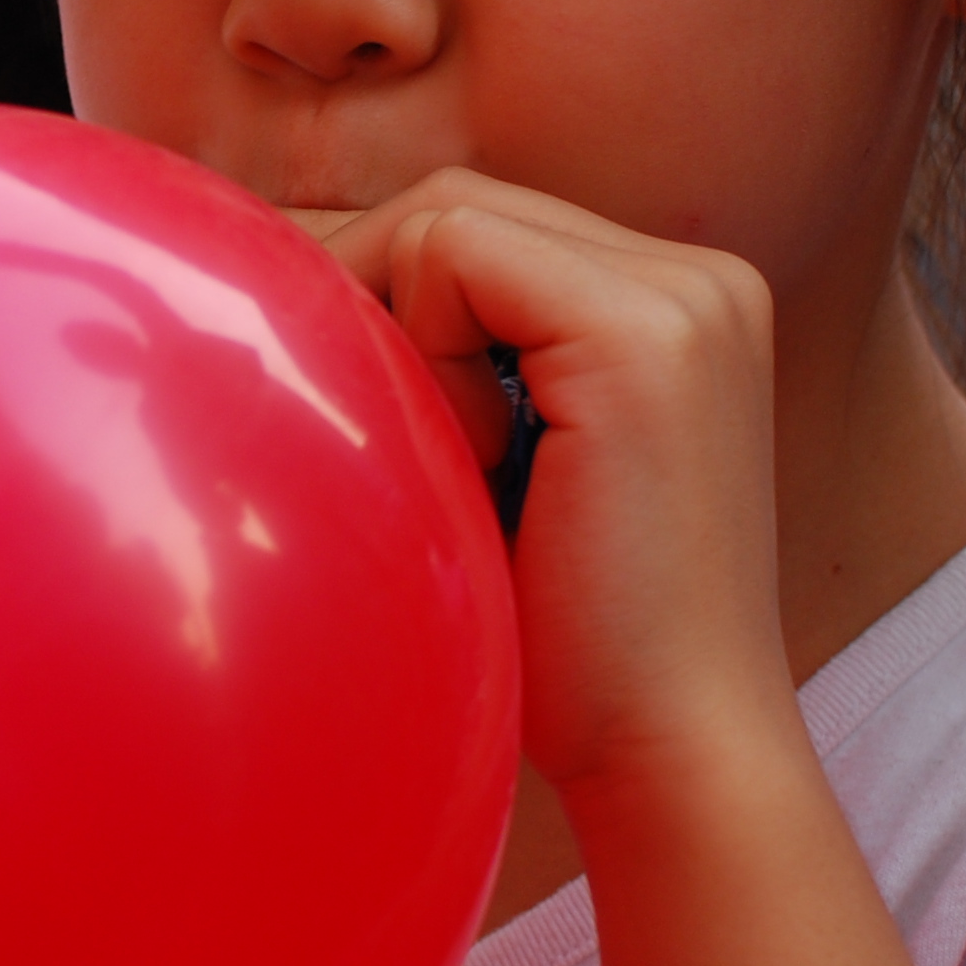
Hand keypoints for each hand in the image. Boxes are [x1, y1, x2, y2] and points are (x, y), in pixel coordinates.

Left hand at [297, 170, 785, 788]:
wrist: (670, 757)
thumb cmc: (564, 646)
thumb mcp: (498, 469)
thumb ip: (447, 366)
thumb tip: (266, 289)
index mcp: (676, 308)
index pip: (477, 230)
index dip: (382, 299)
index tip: (366, 411)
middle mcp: (698, 281)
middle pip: (454, 209)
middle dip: (366, 299)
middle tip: (356, 424)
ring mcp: (686, 298)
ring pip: (444, 220)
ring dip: (398, 337)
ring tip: (446, 464)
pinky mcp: (646, 333)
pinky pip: (455, 257)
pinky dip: (424, 353)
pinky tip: (469, 461)